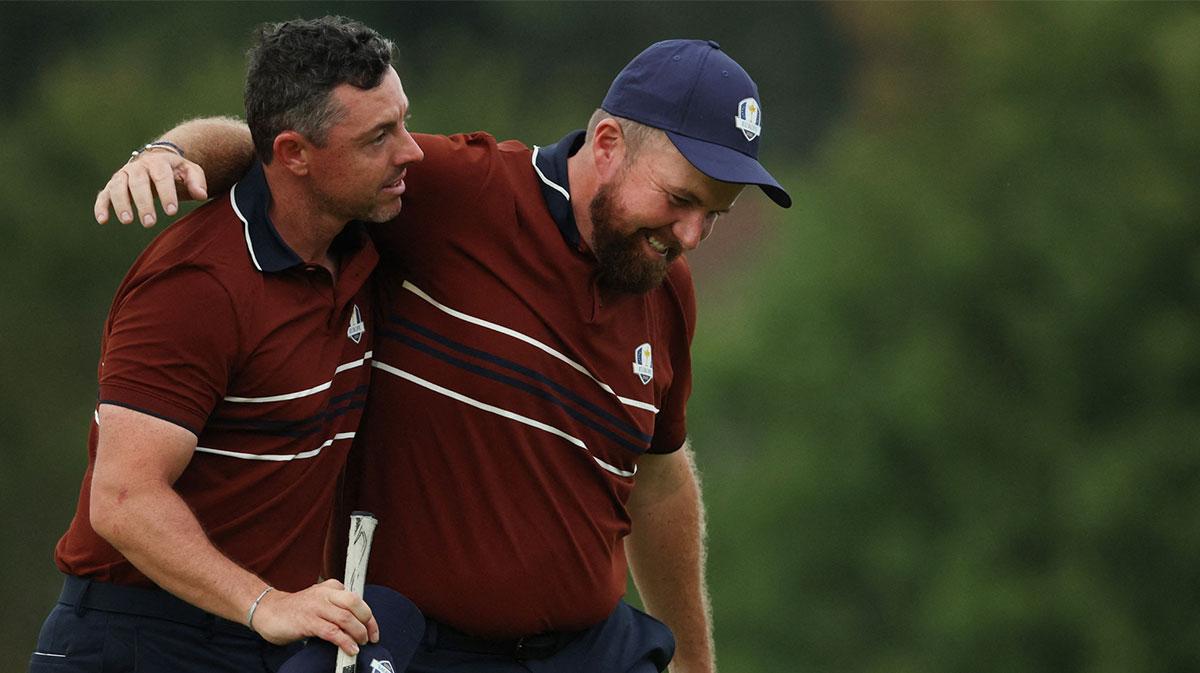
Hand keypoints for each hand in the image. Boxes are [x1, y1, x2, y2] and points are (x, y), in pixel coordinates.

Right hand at [94, 149, 208, 226]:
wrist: (156, 161)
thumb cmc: (175, 171)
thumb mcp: (189, 171)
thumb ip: (197, 181)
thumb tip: (201, 195)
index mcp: (158, 162)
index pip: (162, 177)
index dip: (166, 194)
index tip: (171, 212)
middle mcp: (137, 167)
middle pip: (138, 183)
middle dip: (143, 203)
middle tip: (150, 223)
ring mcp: (123, 175)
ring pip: (118, 187)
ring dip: (121, 204)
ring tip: (127, 221)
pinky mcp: (112, 185)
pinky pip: (104, 195)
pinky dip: (101, 206)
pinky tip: (103, 220)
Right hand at [249, 579, 380, 656]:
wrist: (269, 611)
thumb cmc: (297, 610)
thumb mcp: (321, 601)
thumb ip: (338, 607)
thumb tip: (360, 626)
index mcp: (332, 587)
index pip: (358, 600)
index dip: (370, 618)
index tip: (374, 632)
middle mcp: (325, 594)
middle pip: (356, 605)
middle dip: (366, 623)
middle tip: (368, 638)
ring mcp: (316, 607)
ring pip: (346, 618)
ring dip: (357, 634)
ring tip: (360, 644)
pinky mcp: (307, 622)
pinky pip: (332, 632)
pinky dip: (345, 642)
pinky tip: (350, 649)